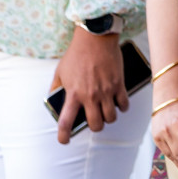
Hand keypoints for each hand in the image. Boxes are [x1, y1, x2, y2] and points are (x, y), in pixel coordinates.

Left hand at [51, 30, 126, 144]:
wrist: (95, 38)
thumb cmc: (76, 54)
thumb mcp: (60, 71)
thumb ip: (56, 87)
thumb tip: (54, 99)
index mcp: (73, 94)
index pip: (66, 122)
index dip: (64, 136)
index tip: (64, 140)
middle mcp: (90, 96)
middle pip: (96, 125)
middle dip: (95, 127)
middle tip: (94, 121)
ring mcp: (106, 91)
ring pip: (111, 118)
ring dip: (108, 118)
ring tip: (106, 112)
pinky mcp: (118, 85)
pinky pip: (124, 105)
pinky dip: (122, 107)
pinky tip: (118, 103)